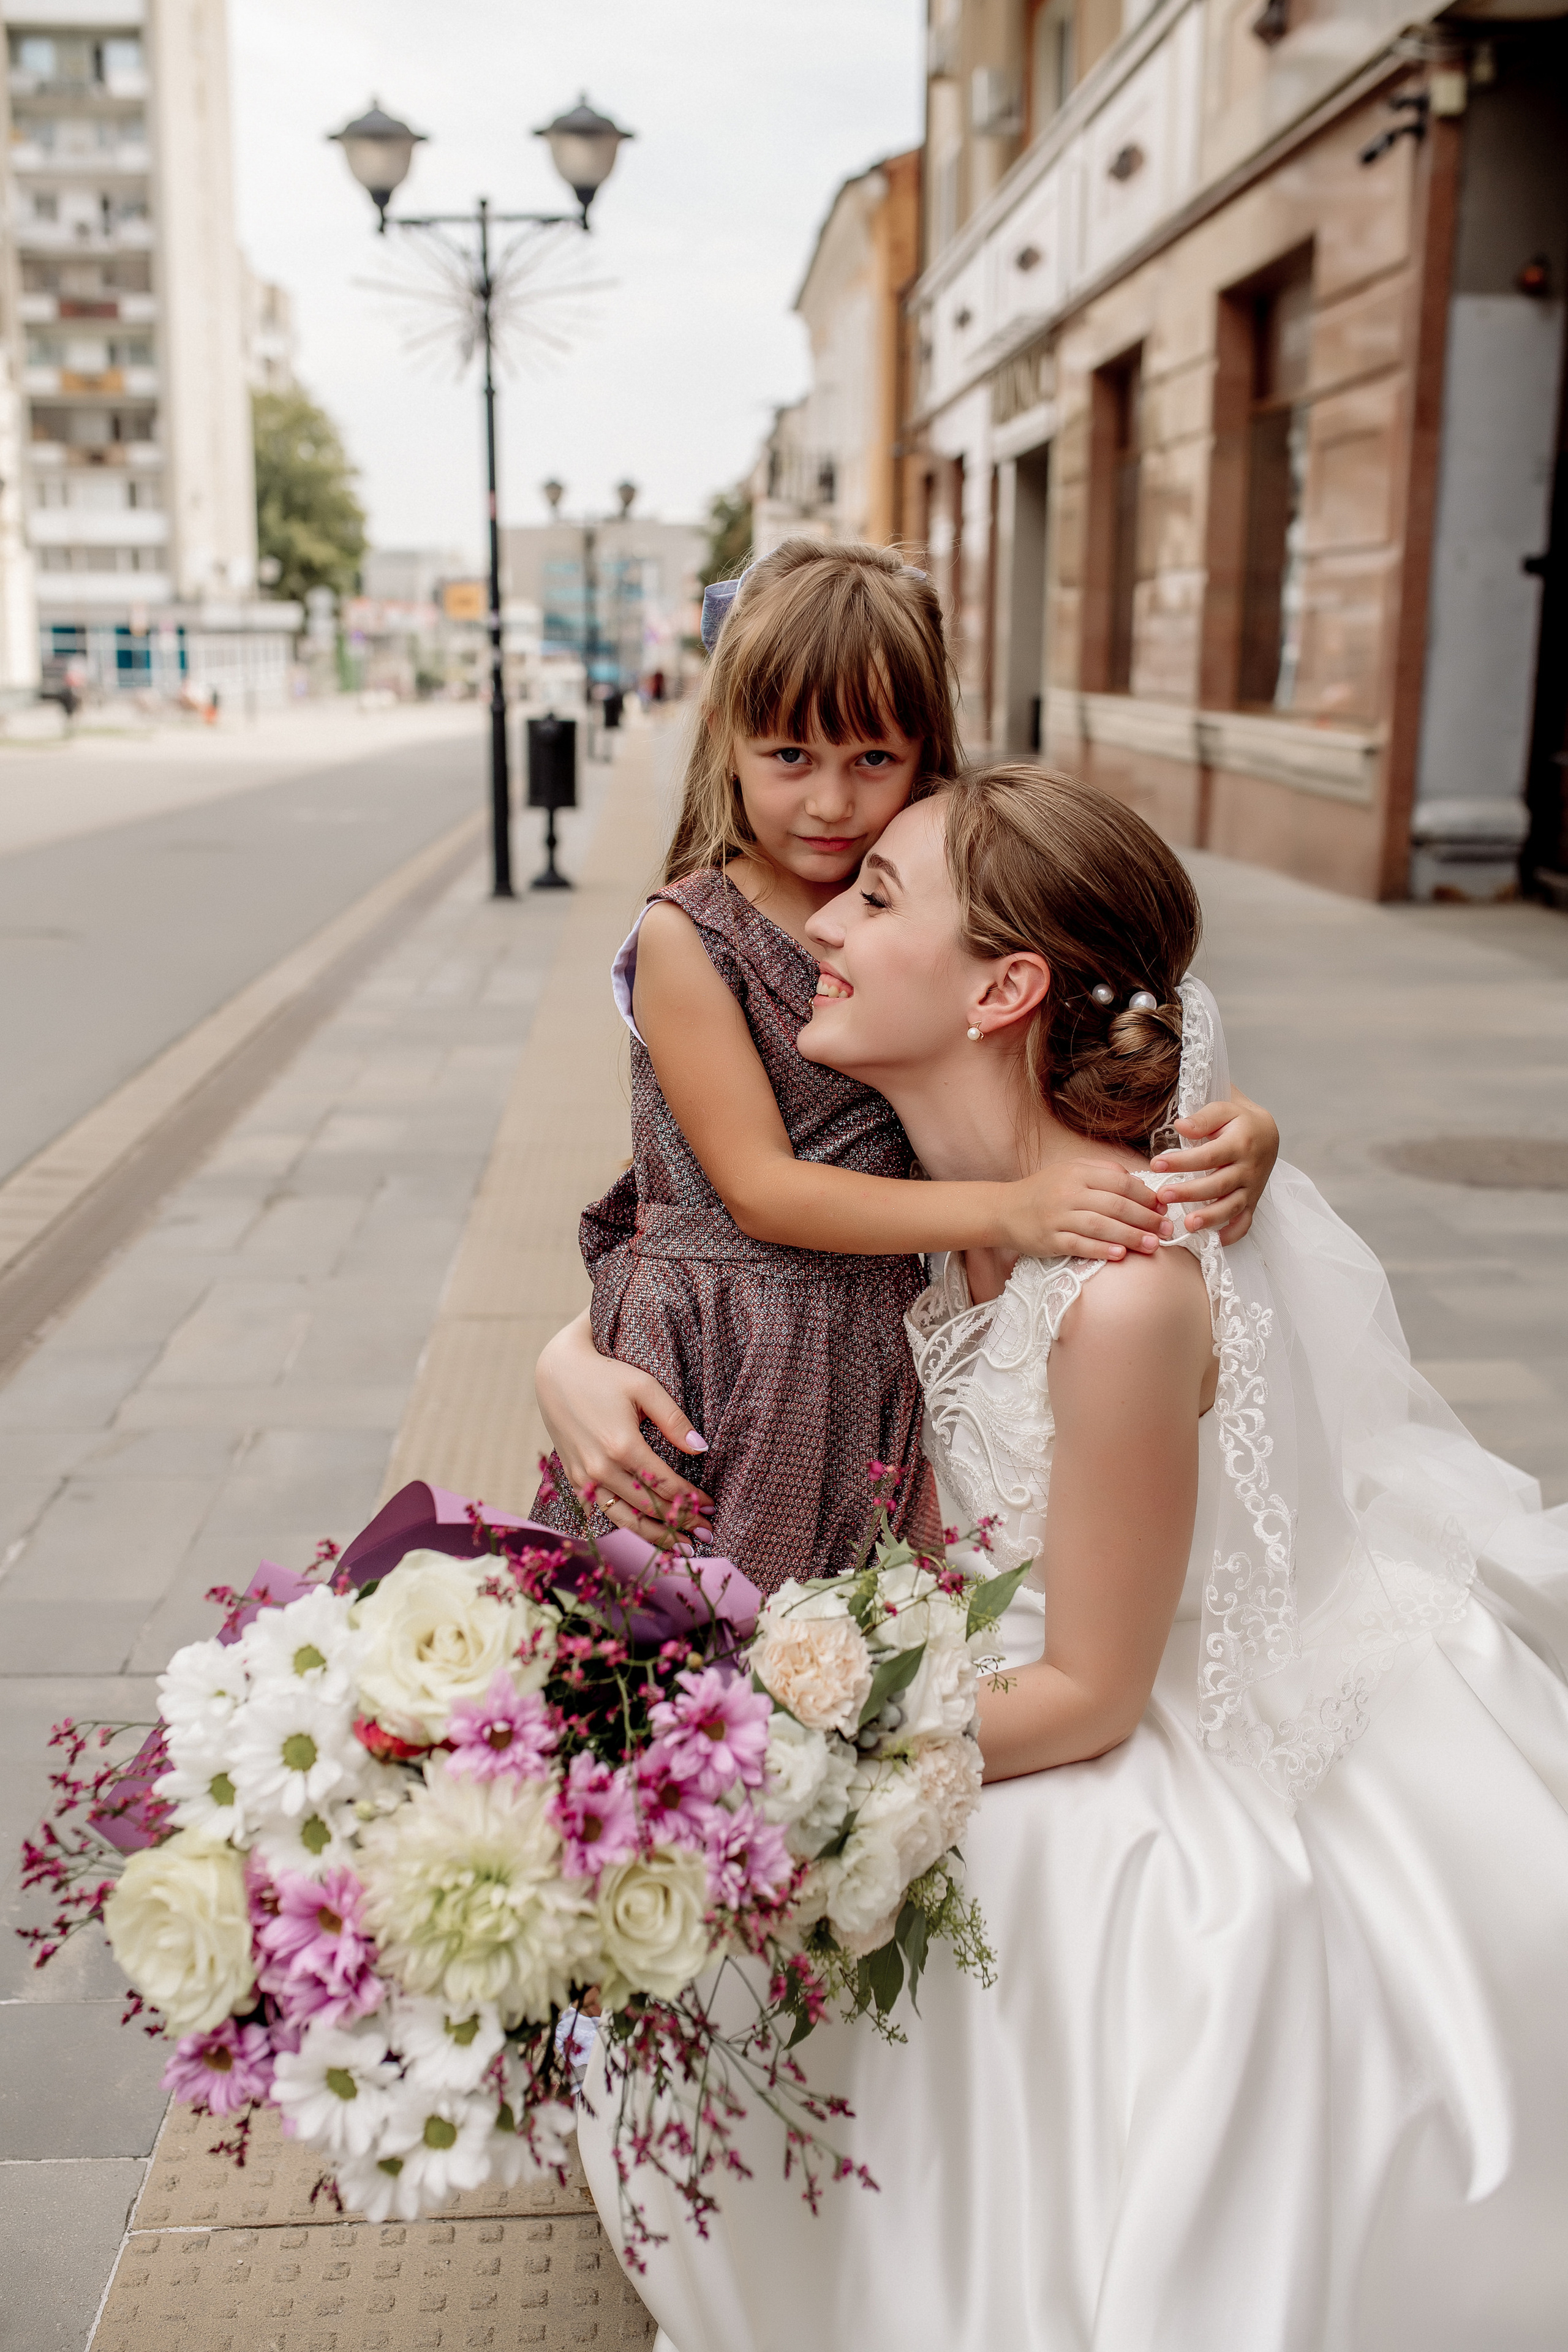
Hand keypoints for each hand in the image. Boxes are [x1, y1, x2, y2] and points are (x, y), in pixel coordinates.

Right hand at [534, 1311, 714, 1548]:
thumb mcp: (644, 1388)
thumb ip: (674, 1420)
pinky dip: (626, 1526)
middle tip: (707, 1534)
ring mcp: (584, 1477)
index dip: (691, 1500)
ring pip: (624, 1519)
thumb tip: (701, 1448)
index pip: (665, 1485)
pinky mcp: (573, 1479)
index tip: (710, 1507)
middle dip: (681, 1523)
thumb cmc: (605, 1375)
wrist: (556, 1374)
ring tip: (680, 1547)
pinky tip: (645, 1534)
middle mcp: (601, 1468)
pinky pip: (602, 1512)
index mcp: (623, 1446)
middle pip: (649, 1508)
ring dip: (655, 1536)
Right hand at [1000, 1154, 1171, 1261]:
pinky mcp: (1049, 1240)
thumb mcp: (1070, 1170)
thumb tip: (1140, 1184)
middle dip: (1146, 1219)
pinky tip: (1121, 1255)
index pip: (1120, 1182)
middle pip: (1115, 1205)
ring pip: (1101, 1226)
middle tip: (1167, 1230)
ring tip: (1153, 1245)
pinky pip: (1079, 1245)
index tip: (1163, 1208)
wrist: (1003, 1210)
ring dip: (1131, 1237)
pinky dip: (1101, 1250)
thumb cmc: (1044, 1191)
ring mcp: (1057, 1217)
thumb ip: (1103, 1172)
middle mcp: (1068, 1193)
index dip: (1146, 1196)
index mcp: (1077, 1173)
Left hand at [1149, 1089, 1279, 1241]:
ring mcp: (1252, 1187)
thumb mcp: (1224, 1110)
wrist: (1267, 1133)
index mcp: (1240, 1143)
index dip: (1181, 1162)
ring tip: (1189, 1224)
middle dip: (1189, 1192)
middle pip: (1218, 1184)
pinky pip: (1246, 1221)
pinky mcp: (1253, 1200)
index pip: (1208, 1156)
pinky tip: (1216, 1240)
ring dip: (1211, 1218)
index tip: (1156, 1164)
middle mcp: (1248, 1168)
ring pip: (1232, 1206)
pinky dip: (1233, 1233)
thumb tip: (1180, 1126)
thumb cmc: (1239, 1121)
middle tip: (1162, 1196)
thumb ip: (1203, 1119)